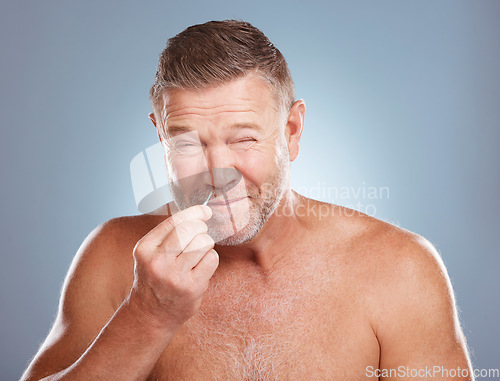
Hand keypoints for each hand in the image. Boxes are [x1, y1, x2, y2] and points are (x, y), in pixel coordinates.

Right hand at [129, 205, 217, 327]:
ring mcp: (175, 276)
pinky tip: (201, 266)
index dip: (194, 212)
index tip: (205, 212)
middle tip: (201, 234)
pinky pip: (212, 259)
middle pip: (190, 229)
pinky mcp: (191, 287)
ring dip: (206, 244)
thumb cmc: (155, 278)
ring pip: (203, 242)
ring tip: (199, 253)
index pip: (174, 221)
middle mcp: (157, 261)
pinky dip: (210, 258)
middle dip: (201, 228)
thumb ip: (167, 234)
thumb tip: (199, 213)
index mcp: (145, 248)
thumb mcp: (149, 254)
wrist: (151, 314)